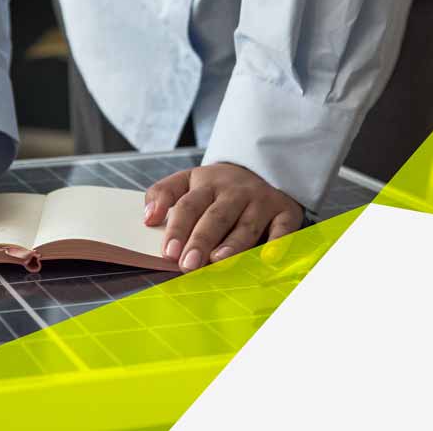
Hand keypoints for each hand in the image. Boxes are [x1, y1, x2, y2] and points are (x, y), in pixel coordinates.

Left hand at [144, 163, 303, 272]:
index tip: (168, 251)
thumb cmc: (217, 186)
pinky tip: (268, 257)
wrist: (260, 167)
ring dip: (232, 245)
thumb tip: (148, 217)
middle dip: (201, 241)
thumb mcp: (187, 180)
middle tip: (187, 264)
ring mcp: (260, 201)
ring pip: (245, 225)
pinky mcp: (284, 211)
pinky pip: (282, 228)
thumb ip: (163, 194)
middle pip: (215, 217)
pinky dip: (278, 243)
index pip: (189, 205)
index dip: (178, 228)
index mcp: (206, 184)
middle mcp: (234, 192)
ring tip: (217, 262)